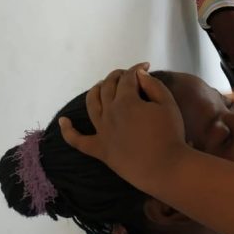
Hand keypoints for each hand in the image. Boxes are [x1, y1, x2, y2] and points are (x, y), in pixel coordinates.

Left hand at [59, 64, 186, 191]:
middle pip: (108, 87)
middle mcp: (109, 112)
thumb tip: (139, 75)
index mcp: (126, 100)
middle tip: (128, 74)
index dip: (136, 69)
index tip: (146, 66)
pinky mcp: (99, 150)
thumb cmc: (170, 134)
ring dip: (95, 91)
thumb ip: (153, 86)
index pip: (128, 78)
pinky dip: (68, 131)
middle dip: (117, 76)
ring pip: (91, 105)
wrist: (165, 167)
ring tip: (102, 85)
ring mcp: (101, 131)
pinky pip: (78, 140)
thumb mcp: (168, 104)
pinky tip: (63, 121)